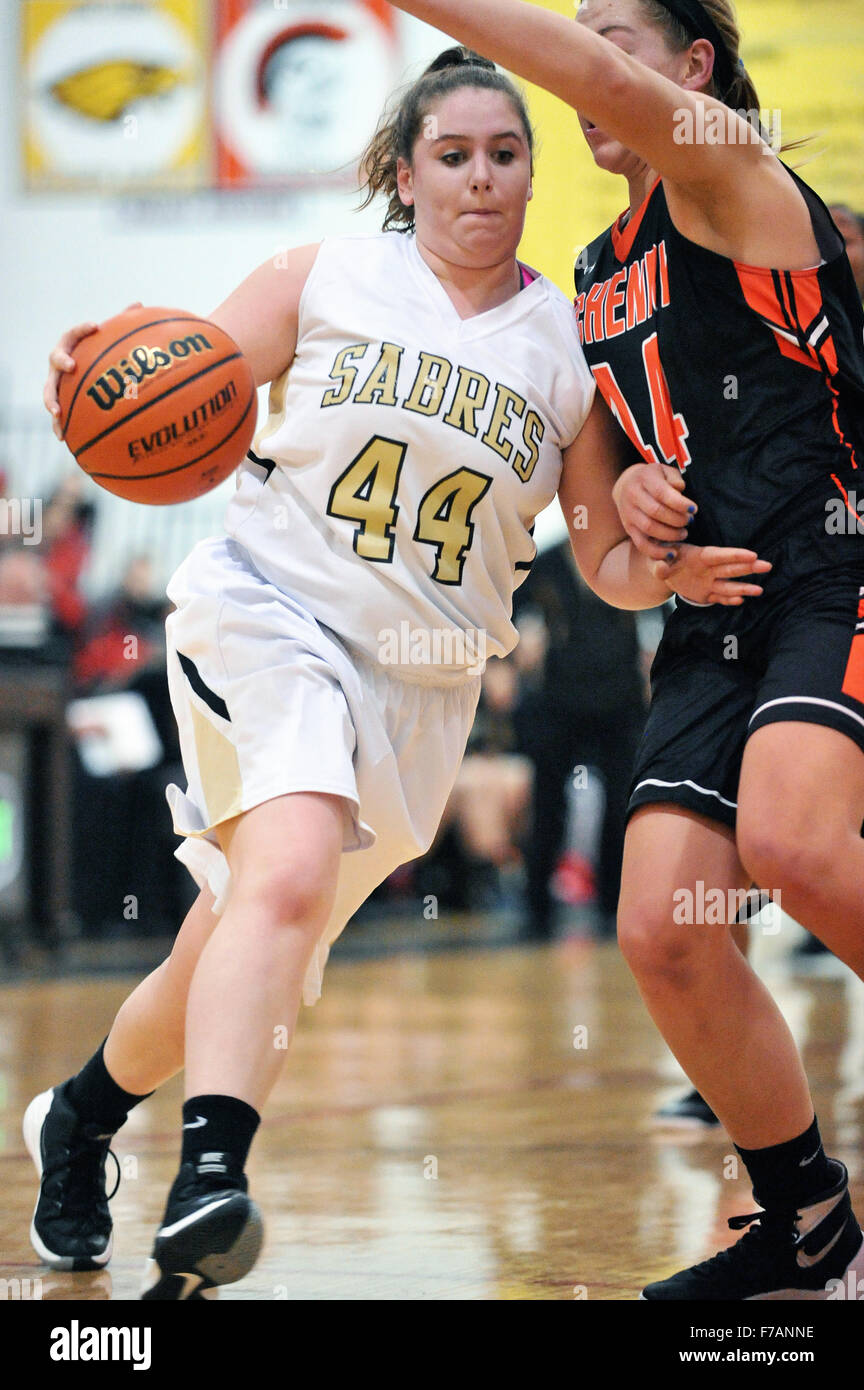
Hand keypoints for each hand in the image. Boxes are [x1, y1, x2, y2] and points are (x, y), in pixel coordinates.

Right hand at [44, 303, 142, 438]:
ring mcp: (57, 382)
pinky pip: (56, 414)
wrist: (83, 374)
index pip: (73, 334)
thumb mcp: (109, 341)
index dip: (82, 329)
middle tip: (72, 367)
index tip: (95, 325)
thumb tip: (140, 304)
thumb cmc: (98, 355)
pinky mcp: (59, 401)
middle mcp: (60, 363)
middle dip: (62, 362)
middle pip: (55, 360)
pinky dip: (58, 425)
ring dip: (52, 400)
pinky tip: (63, 437)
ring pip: (49, 390)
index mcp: (71, 346)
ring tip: (57, 412)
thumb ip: (121, 323)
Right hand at [613, 462, 694, 558]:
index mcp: (644, 478)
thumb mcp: (665, 471)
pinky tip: (672, 553)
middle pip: (655, 512)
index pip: (661, 493)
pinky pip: (641, 544)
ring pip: (649, 528)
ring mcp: (628, 513)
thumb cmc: (655, 479)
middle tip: (689, 521)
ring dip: (670, 534)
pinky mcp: (628, 528)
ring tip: (683, 533)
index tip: (693, 509)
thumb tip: (679, 490)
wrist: (627, 485)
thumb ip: (675, 479)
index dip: (679, 503)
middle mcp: (633, 495)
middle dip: (677, 519)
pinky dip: (657, 552)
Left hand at [651, 544, 771, 606]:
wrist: (663, 569)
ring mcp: (709, 582)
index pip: (720, 555)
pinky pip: (719, 598)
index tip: (753, 554)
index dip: (735, 555)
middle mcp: (709, 569)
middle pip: (731, 568)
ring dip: (743, 588)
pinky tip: (740, 601)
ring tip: (759, 590)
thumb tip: (661, 568)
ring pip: (729, 585)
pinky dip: (729, 600)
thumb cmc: (663, 559)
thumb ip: (660, 565)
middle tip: (767, 565)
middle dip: (749, 567)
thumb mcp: (657, 559)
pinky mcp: (707, 594)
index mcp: (700, 556)